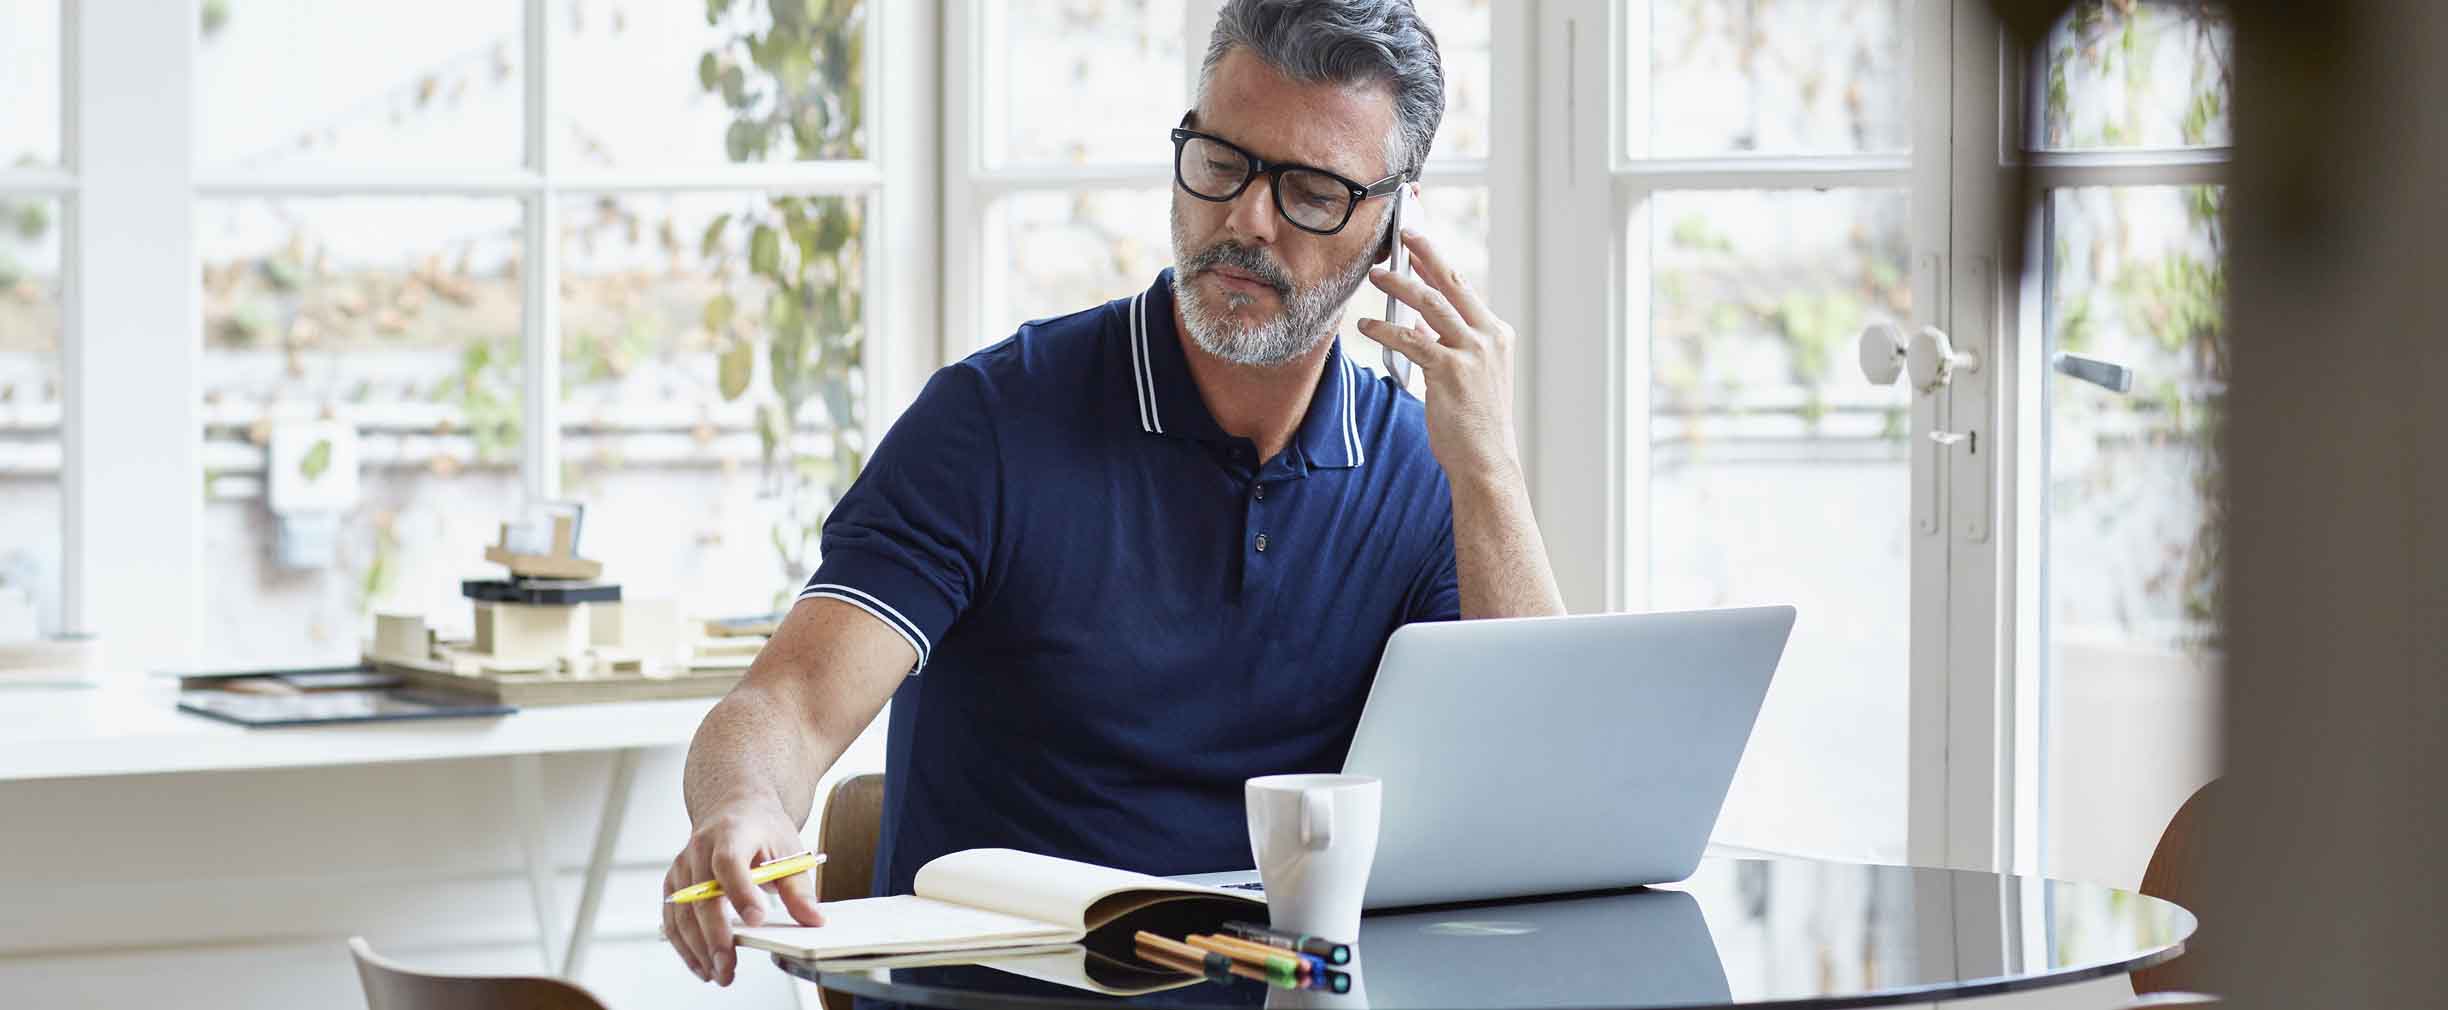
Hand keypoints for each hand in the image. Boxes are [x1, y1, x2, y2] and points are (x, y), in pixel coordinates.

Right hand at [661, 799, 823, 985]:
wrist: (734, 805)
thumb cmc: (761, 827)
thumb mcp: (789, 849)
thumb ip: (799, 888)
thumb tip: (813, 920)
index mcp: (732, 833)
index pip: (729, 862)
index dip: (740, 891)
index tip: (757, 919)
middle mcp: (700, 848)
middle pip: (701, 895)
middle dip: (715, 936)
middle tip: (728, 967)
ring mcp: (683, 866)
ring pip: (682, 912)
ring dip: (697, 948)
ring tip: (718, 973)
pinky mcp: (674, 884)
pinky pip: (672, 918)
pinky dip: (684, 945)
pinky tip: (701, 964)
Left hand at [1357, 223, 1522, 484]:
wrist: (1485, 460)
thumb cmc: (1474, 422)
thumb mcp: (1467, 375)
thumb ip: (1446, 344)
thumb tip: (1418, 322)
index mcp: (1496, 335)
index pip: (1464, 289)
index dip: (1438, 263)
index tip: (1418, 244)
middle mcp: (1489, 337)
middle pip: (1451, 283)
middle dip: (1425, 254)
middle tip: (1403, 234)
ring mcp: (1472, 352)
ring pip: (1430, 304)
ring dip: (1399, 285)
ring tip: (1376, 274)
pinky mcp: (1450, 371)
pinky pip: (1410, 340)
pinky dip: (1385, 329)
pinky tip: (1366, 325)